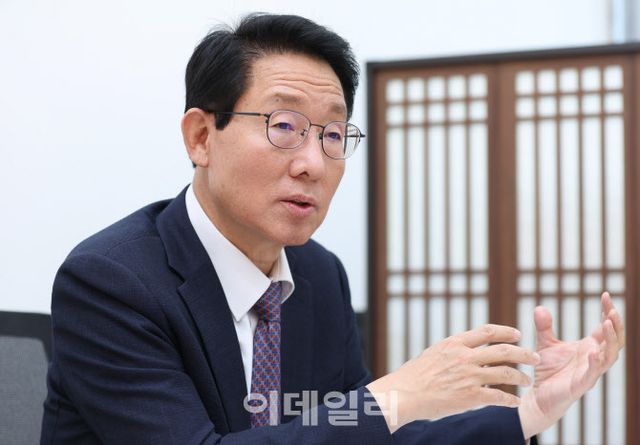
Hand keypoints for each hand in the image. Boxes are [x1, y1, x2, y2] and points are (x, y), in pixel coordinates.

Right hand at [367, 324, 540, 432]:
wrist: (404, 394)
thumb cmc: (414, 375)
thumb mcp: (434, 353)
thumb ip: (453, 350)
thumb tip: (466, 347)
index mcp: (454, 343)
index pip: (487, 331)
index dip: (506, 332)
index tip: (518, 334)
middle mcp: (464, 357)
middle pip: (503, 350)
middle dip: (523, 353)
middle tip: (535, 357)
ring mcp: (468, 376)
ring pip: (505, 372)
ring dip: (521, 377)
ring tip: (529, 381)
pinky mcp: (470, 396)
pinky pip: (498, 397)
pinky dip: (509, 400)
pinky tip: (515, 403)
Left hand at [518, 292, 624, 438]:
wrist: (539, 395)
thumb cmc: (547, 370)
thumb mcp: (545, 344)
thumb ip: (544, 327)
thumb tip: (539, 307)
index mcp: (589, 347)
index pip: (605, 327)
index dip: (608, 312)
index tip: (605, 295)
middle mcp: (594, 358)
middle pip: (614, 340)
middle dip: (616, 325)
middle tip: (612, 309)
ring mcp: (591, 372)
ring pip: (609, 356)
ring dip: (611, 340)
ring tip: (607, 323)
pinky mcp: (581, 384)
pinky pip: (593, 373)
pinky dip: (595, 362)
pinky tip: (593, 351)